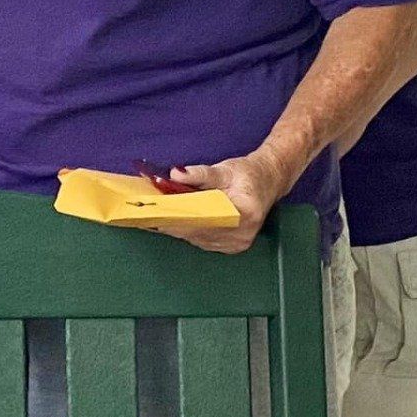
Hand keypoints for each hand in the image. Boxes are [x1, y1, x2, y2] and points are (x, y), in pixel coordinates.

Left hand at [162, 149, 295, 254]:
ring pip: (198, 239)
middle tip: (148, 214)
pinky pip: (203, 241)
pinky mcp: (232, 246)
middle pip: (198, 232)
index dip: (178, 217)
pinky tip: (173, 222)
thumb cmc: (248, 174)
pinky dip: (188, 231)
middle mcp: (242, 234)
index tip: (157, 213)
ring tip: (156, 217)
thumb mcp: (225, 169)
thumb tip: (176, 174)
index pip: (203, 220)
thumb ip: (200, 173)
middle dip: (172, 222)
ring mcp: (237, 243)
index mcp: (244, 213)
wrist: (268, 181)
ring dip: (178, 228)